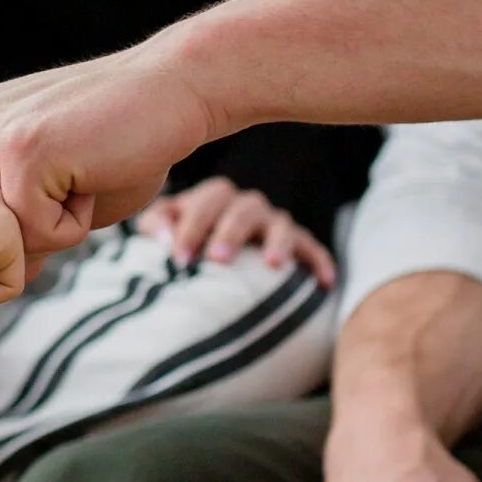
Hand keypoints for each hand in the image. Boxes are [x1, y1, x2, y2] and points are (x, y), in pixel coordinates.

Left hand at [0, 34, 217, 266]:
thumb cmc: (114, 144)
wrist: (172, 89)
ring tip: (80, 174)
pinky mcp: (21, 153)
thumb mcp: (37, 190)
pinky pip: (40, 237)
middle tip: (71, 176)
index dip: (18, 225)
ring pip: (8, 243)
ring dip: (56, 227)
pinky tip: (92, 173)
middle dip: (36, 228)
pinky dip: (78, 224)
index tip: (54, 178)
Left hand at [137, 180, 336, 286]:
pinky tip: (325, 283)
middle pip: (245, 209)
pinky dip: (319, 262)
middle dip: (232, 232)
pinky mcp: (296, 245)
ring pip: (280, 223)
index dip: (193, 226)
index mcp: (215, 198)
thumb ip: (156, 226)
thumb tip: (167, 239)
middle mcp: (247, 207)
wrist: (204, 257)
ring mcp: (273, 224)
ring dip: (277, 242)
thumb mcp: (160, 231)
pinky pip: (311, 249)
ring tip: (273, 266)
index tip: (179, 258)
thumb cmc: (180, 242)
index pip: (208, 201)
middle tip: (218, 259)